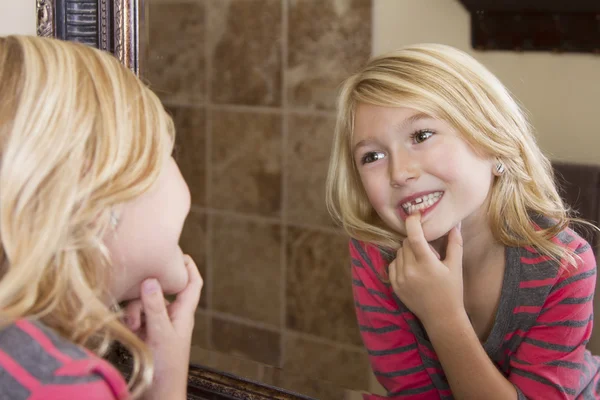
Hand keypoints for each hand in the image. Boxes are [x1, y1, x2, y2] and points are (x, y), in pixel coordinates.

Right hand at [123, 255, 202, 399]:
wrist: (158, 395)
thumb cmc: (166, 368)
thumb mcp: (160, 334)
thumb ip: (155, 307)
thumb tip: (152, 279)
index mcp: (184, 314)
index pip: (192, 284)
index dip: (188, 267)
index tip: (178, 253)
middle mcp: (172, 317)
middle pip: (161, 291)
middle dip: (148, 291)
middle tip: (138, 293)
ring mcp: (158, 327)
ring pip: (145, 304)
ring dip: (136, 310)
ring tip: (132, 324)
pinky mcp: (145, 336)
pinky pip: (136, 318)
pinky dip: (130, 320)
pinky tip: (126, 327)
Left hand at [389, 214, 463, 327]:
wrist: (441, 317)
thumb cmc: (452, 291)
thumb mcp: (455, 267)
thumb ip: (454, 243)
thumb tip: (454, 224)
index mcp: (427, 264)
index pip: (414, 236)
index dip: (413, 222)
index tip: (415, 214)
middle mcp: (410, 271)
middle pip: (406, 242)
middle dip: (416, 241)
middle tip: (429, 252)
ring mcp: (400, 279)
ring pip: (399, 252)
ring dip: (408, 251)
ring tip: (422, 263)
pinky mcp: (394, 285)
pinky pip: (393, 264)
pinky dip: (401, 262)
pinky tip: (413, 270)